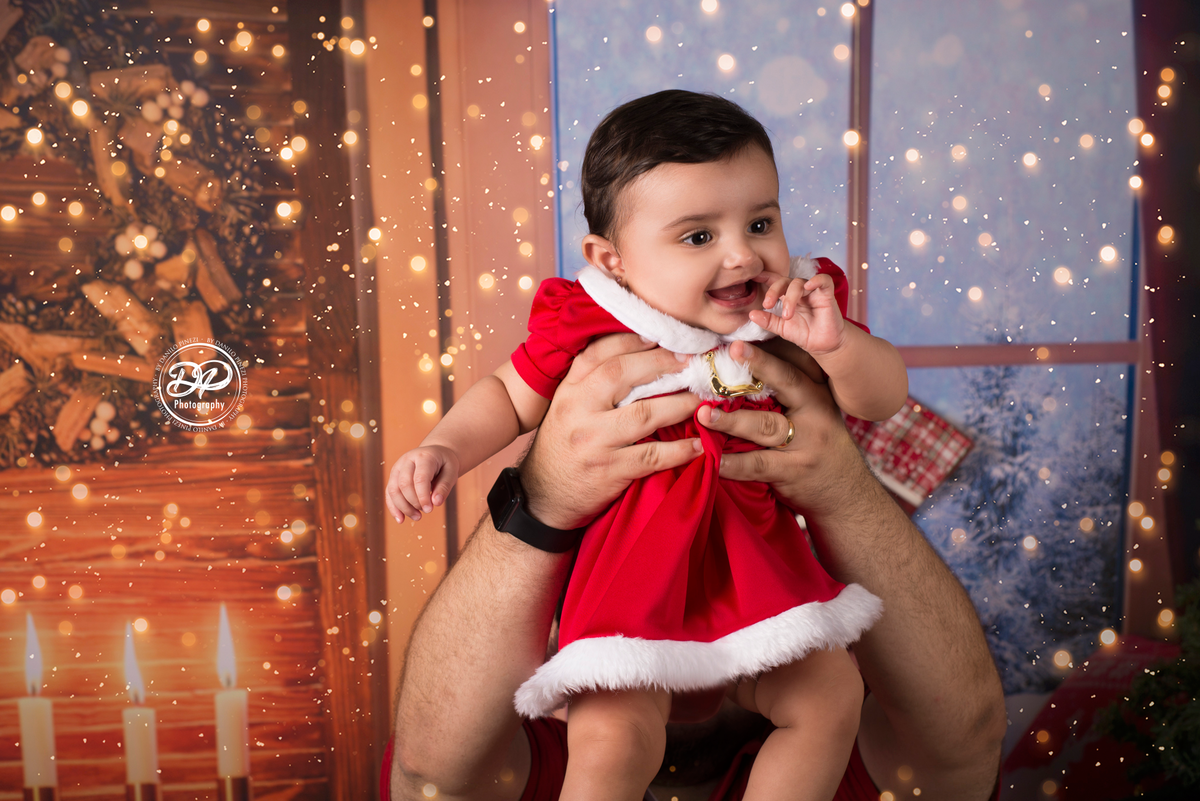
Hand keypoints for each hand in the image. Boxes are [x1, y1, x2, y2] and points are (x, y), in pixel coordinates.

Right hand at [385, 444, 459, 522]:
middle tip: (427, 510)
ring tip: (417, 517)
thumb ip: (444, 487)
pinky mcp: (393, 476)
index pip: (420, 478)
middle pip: (404, 484)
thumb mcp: (452, 472)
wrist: (436, 454)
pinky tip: (401, 519)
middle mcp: (407, 460)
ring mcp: (397, 467)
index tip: (430, 510)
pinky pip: (389, 493)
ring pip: (393, 490)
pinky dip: (393, 508)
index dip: (423, 496)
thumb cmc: (444, 464)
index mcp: (423, 456)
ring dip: (403, 507)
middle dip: (414, 502)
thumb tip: (435, 503)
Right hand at [520, 333, 703, 528]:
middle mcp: (578, 409)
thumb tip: (637, 355)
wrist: (542, 496)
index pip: (598, 353)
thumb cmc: (562, 447)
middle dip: (663, 363)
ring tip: (703, 400)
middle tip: (692, 362)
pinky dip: (679, 450)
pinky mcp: (608, 470)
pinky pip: (651, 456)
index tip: (662, 335)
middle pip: (623, 374)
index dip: (632, 341)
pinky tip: (698, 445)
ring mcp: (593, 440)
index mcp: (569, 390)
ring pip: (644, 413)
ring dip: (680, 404)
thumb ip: (590, 383)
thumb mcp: (566, 408)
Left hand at [698, 340, 870, 519]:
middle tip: (731, 350)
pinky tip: (713, 460)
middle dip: (760, 365)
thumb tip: (743, 373)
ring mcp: (806, 443)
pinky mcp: (794, 472)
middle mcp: (815, 413)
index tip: (742, 335)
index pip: (794, 366)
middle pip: (787, 384)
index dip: (769, 350)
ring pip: (766, 426)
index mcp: (816, 395)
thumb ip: (788, 397)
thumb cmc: (820, 450)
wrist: (848, 496)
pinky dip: (734, 463)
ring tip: (705, 413)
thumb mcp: (815, 417)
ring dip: (733, 419)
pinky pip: (760, 464)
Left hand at [750, 272, 846, 355]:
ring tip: (787, 314)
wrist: (823, 345)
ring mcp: (813, 291)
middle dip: (773, 291)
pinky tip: (807, 286)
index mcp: (787, 297)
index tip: (753, 277)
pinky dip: (816, 280)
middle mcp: (799, 292)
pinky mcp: (827, 294)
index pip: (775, 282)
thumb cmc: (804, 334)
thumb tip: (751, 314)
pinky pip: (823, 280)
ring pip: (799, 282)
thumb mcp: (782, 328)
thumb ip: (767, 321)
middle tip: (768, 305)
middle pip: (784, 280)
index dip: (764, 277)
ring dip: (790, 296)